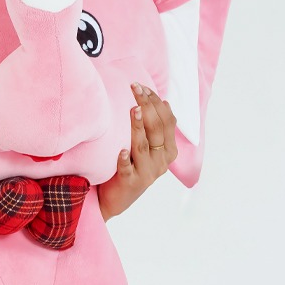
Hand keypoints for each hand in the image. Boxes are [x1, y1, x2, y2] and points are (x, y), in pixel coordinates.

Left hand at [98, 83, 177, 220]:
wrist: (116, 198)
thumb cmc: (130, 166)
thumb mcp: (146, 147)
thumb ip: (154, 129)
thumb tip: (163, 101)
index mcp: (168, 150)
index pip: (167, 121)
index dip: (156, 102)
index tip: (143, 86)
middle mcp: (161, 161)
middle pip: (157, 129)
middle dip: (147, 106)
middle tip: (135, 87)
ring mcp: (147, 172)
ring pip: (143, 145)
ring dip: (138, 127)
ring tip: (133, 110)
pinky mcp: (130, 182)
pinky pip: (128, 169)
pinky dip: (125, 159)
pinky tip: (122, 150)